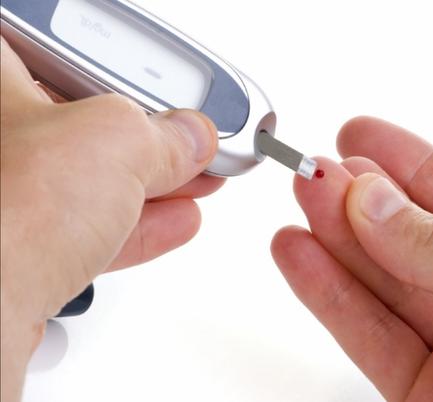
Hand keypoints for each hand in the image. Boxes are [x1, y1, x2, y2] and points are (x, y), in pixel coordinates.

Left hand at [0, 38, 222, 399]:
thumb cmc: (8, 212)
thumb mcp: (117, 140)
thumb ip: (165, 133)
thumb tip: (189, 138)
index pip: (66, 61)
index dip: (127, 79)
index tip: (171, 100)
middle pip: (82, 126)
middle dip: (150, 140)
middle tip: (193, 146)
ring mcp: (4, 198)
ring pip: (87, 183)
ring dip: (152, 186)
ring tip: (198, 184)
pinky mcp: (16, 248)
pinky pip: (85, 228)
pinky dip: (135, 225)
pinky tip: (175, 222)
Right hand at [271, 117, 432, 400]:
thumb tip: (372, 202)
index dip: (412, 163)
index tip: (362, 137)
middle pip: (420, 238)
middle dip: (363, 198)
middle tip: (317, 167)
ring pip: (386, 285)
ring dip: (336, 240)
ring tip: (301, 199)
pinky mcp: (429, 397)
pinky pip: (369, 335)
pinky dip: (330, 295)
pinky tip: (302, 257)